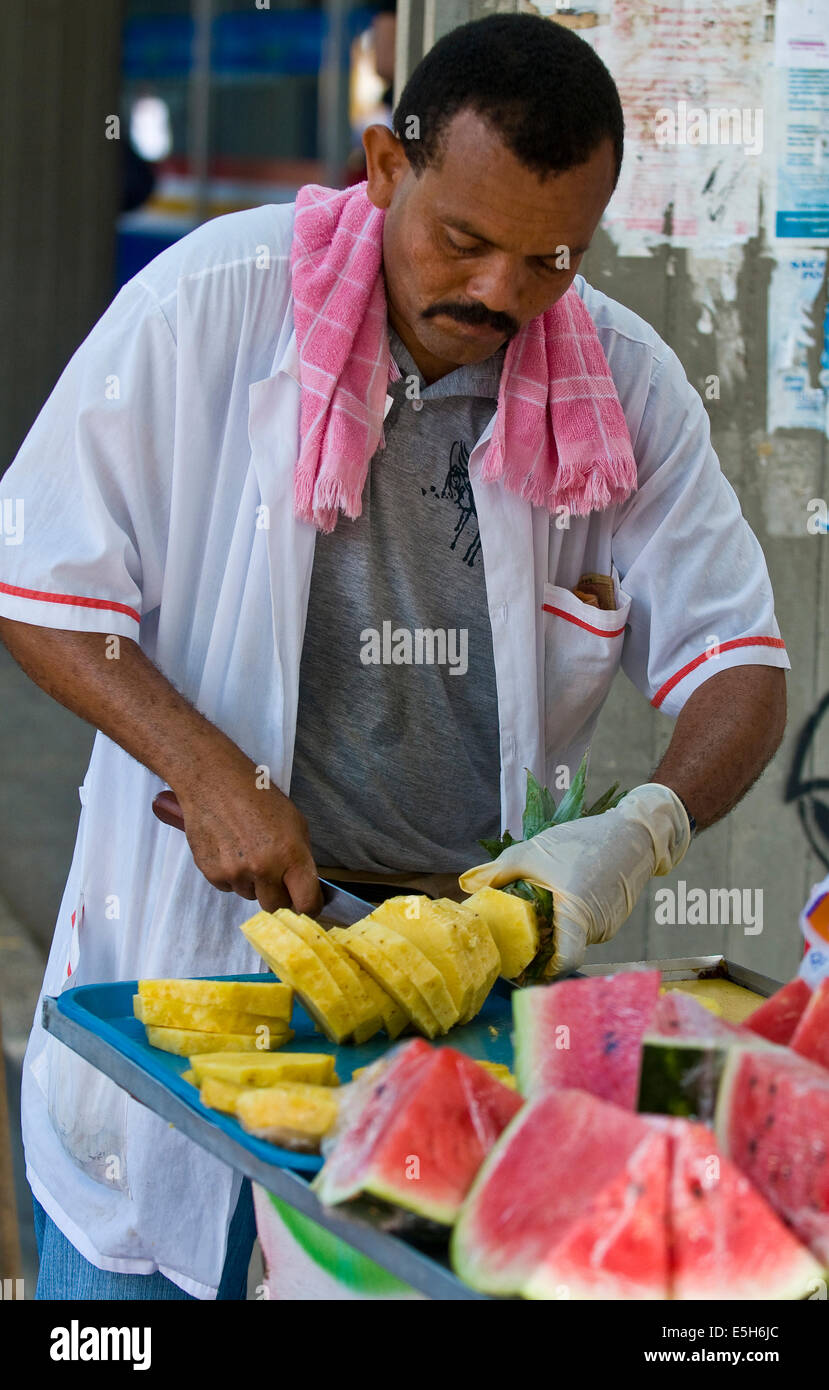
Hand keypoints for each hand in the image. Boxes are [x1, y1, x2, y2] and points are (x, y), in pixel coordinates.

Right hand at [161, 768, 322, 916]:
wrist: (215, 782)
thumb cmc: (257, 796)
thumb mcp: (294, 822)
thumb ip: (300, 857)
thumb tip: (304, 885)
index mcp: (290, 854)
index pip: (306, 902)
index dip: (310, 908)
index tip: (309, 907)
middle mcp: (264, 868)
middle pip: (276, 906)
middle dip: (278, 895)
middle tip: (275, 875)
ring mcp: (236, 873)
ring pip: (250, 895)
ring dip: (252, 882)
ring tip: (247, 851)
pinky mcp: (212, 873)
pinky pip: (228, 886)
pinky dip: (231, 875)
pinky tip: (229, 849)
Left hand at [458, 783, 691, 975]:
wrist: (634, 831)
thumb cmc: (583, 840)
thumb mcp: (534, 851)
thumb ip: (499, 871)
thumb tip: (466, 884)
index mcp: (577, 915)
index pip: (564, 961)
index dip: (543, 971)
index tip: (521, 970)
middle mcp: (597, 927)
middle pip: (562, 948)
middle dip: (539, 944)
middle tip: (513, 933)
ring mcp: (609, 924)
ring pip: (572, 935)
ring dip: (553, 927)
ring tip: (534, 907)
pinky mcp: (614, 915)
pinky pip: (585, 924)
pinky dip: (568, 917)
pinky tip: (558, 895)